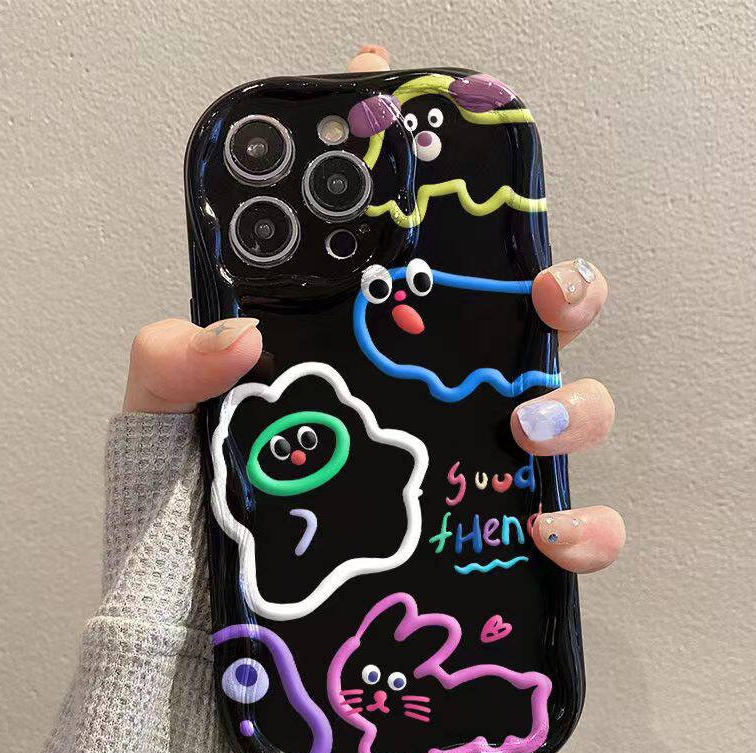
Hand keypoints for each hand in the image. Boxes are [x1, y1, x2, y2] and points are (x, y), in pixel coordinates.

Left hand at [124, 46, 623, 573]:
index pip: (429, 257)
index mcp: (373, 346)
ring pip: (577, 407)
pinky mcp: (489, 538)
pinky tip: (545, 531)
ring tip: (523, 424)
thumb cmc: (192, 507)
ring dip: (579, 404)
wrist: (210, 613)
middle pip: (538, 320)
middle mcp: (436, 393)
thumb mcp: (168, 417)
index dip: (448, 188)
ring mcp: (471, 462)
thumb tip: (237, 333)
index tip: (466, 135)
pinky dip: (587, 528)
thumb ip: (175, 363)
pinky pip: (577, 526)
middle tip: (543, 294)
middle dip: (569, 289)